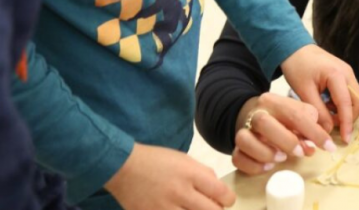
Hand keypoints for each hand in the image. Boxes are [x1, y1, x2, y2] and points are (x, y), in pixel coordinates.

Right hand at [105, 143, 234, 209]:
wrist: (123, 168)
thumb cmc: (157, 161)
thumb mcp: (185, 160)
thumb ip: (204, 175)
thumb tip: (219, 192)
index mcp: (190, 174)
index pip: (221, 193)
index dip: (228, 199)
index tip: (226, 200)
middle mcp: (180, 193)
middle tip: (211, 207)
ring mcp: (164, 209)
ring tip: (194, 209)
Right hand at [232, 93, 337, 174]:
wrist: (250, 112)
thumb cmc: (280, 116)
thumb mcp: (296, 112)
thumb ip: (308, 124)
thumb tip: (314, 144)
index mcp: (274, 101)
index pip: (295, 114)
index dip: (314, 133)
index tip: (329, 147)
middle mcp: (255, 113)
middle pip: (263, 123)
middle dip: (285, 140)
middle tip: (300, 153)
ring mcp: (242, 130)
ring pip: (244, 139)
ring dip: (265, 153)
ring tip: (281, 158)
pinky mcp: (235, 147)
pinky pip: (237, 158)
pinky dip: (253, 166)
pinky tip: (268, 166)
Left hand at [280, 45, 358, 142]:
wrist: (295, 48)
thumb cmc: (297, 67)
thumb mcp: (304, 91)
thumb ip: (317, 112)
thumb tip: (327, 131)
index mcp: (337, 75)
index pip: (347, 104)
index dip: (347, 124)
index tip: (346, 140)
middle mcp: (348, 73)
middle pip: (358, 102)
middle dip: (349, 118)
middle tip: (333, 128)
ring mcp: (348, 73)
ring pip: (356, 99)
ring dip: (345, 111)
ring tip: (327, 116)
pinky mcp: (346, 75)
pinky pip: (350, 94)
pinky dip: (342, 104)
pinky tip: (328, 106)